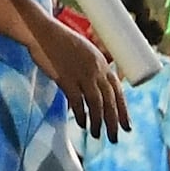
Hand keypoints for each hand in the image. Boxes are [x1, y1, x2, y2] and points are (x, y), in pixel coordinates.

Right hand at [36, 20, 122, 134]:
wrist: (43, 33)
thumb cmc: (61, 42)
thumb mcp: (85, 53)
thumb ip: (92, 71)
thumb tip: (93, 92)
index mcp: (102, 63)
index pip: (118, 91)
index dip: (123, 110)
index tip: (126, 125)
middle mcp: (96, 70)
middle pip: (110, 100)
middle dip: (114, 121)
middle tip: (115, 137)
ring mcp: (81, 74)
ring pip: (96, 103)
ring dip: (98, 121)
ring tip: (97, 134)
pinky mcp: (66, 78)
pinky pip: (77, 101)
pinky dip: (81, 114)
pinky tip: (81, 123)